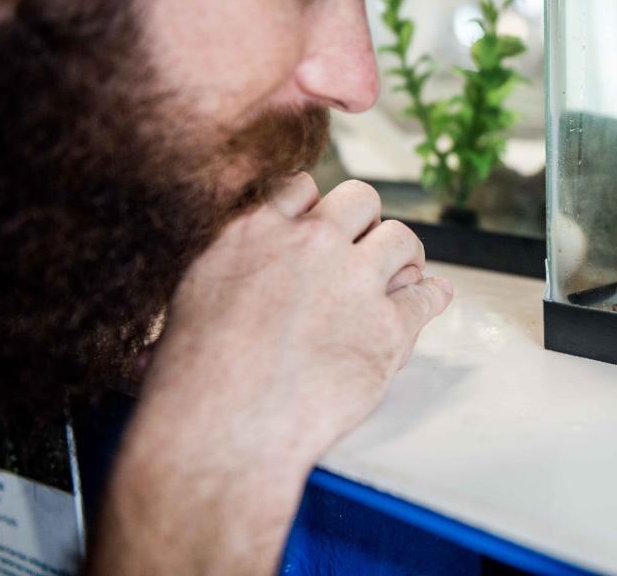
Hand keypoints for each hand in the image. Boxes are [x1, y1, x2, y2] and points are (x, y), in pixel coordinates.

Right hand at [89, 173, 452, 575]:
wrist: (223, 428)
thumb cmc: (192, 378)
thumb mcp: (185, 300)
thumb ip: (213, 281)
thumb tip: (182, 314)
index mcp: (255, 231)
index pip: (300, 188)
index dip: (315, 208)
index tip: (320, 227)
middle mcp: (310, 244)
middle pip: (360, 198)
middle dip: (365, 219)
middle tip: (366, 245)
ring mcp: (354, 282)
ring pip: (400, 237)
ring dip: (404, 253)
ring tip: (404, 271)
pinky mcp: (388, 328)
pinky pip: (426, 296)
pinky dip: (434, 296)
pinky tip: (434, 297)